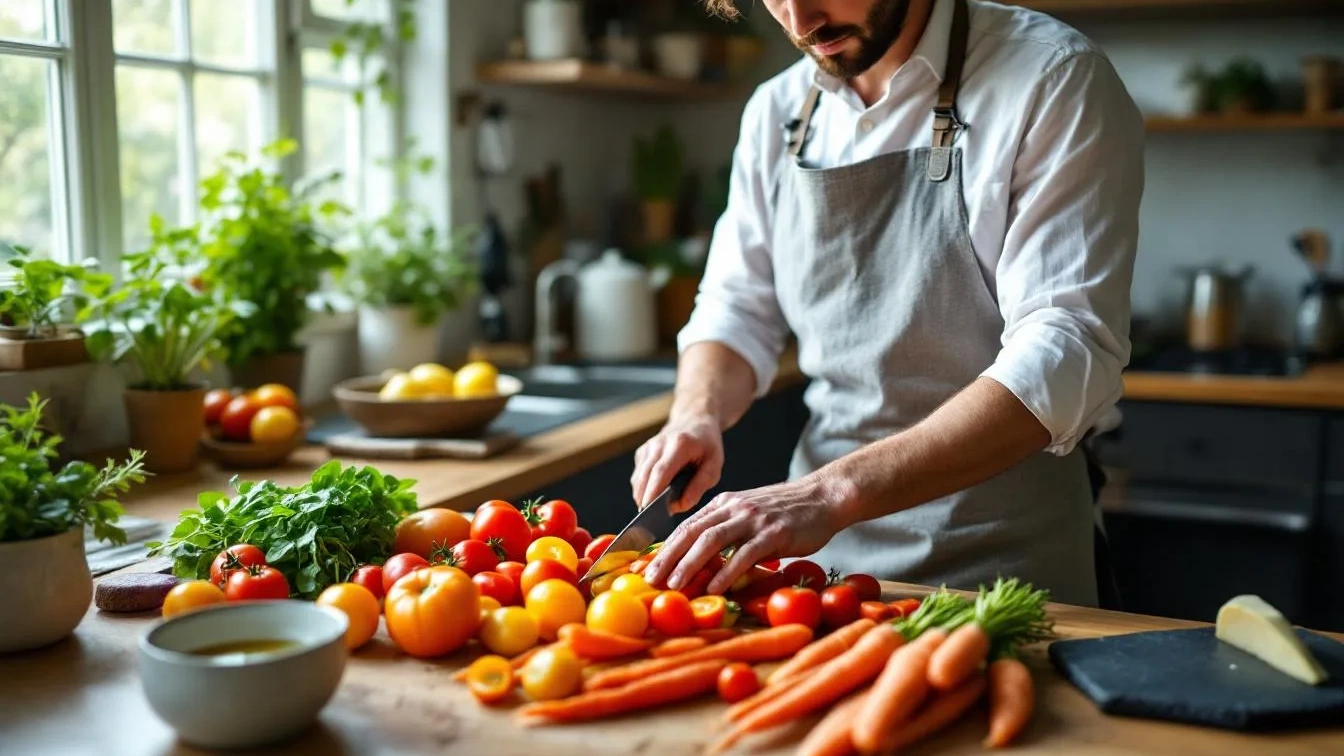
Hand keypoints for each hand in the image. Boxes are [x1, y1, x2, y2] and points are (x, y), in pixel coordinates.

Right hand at [631, 414, 723, 513]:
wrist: (694, 421)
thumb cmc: (707, 445)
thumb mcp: (714, 464)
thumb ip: (700, 485)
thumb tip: (680, 505)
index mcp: (680, 444)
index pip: (661, 471)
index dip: (653, 492)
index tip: (649, 511)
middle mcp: (659, 443)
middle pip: (645, 475)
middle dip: (645, 499)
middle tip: (650, 519)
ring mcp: (648, 447)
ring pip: (638, 478)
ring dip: (643, 496)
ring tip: (655, 510)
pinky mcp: (642, 452)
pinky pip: (638, 476)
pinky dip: (643, 489)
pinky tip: (655, 495)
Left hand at [643, 471, 858, 594]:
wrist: (823, 497)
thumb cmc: (786, 511)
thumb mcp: (749, 513)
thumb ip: (726, 530)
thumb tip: (701, 560)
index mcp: (724, 503)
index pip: (686, 526)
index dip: (664, 548)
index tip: (647, 567)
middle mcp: (734, 507)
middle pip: (691, 532)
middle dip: (667, 557)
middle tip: (650, 579)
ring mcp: (753, 519)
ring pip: (712, 540)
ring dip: (690, 564)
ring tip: (675, 585)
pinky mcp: (773, 533)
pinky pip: (744, 554)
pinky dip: (726, 571)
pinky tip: (715, 587)